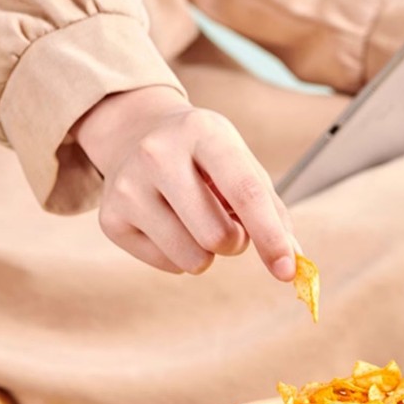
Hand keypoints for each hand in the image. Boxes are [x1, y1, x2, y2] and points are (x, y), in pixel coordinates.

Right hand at [72, 86, 295, 279]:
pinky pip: (168, 265)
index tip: (288, 271)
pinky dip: (181, 256)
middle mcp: (158, 154)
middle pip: (217, 236)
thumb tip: (293, 262)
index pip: (245, 192)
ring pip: (192, 259)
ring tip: (198, 221)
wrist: (135, 133)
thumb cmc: (203, 156)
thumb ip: (272, 210)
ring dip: (208, 253)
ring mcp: (128, 186)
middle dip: (235, 242)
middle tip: (227, 222)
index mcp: (203, 133)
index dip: (270, 236)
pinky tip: (170, 223)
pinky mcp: (110, 218)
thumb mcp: (241, 163)